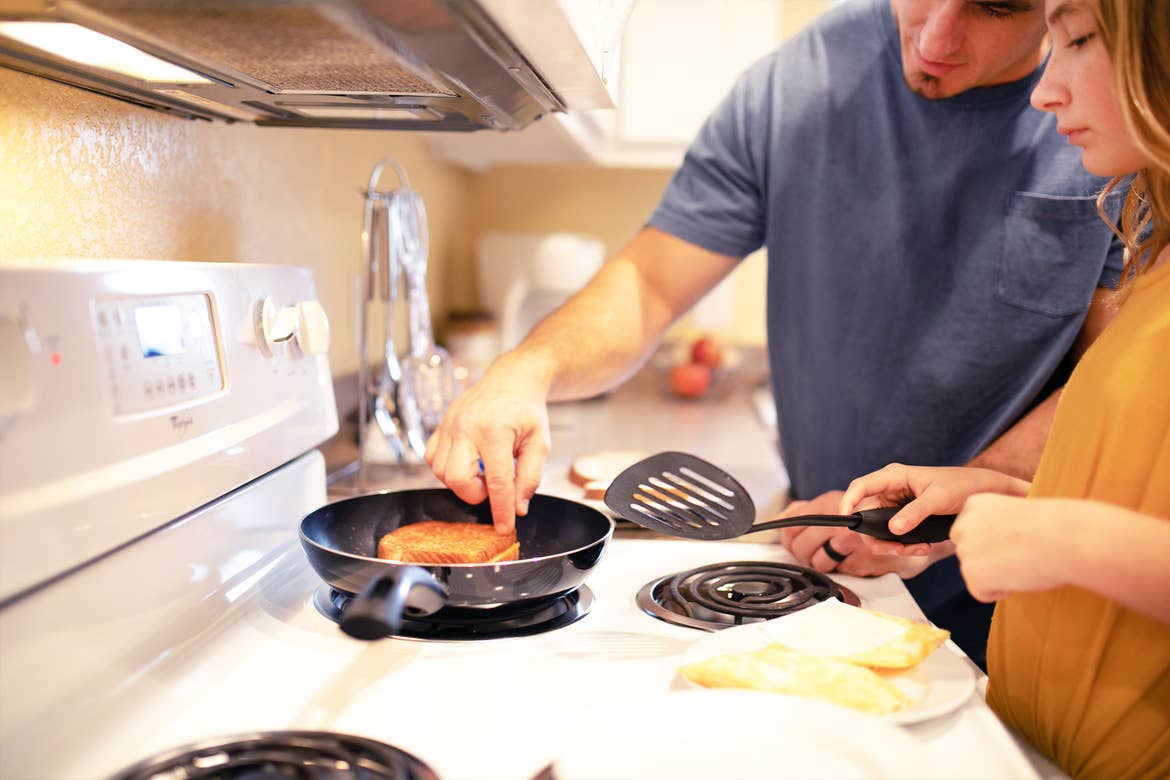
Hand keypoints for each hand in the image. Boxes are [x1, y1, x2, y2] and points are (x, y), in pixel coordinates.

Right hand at [425, 362, 550, 533]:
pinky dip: (446, 469)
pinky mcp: (440, 426)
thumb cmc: (527, 412)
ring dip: (461, 482)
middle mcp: (467, 427)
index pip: (497, 481)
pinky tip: (466, 462)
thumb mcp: (540, 443)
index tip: (504, 528)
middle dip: (475, 494)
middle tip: (491, 486)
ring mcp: (449, 425)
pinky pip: (432, 458)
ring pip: (440, 472)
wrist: (511, 380)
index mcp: (496, 431)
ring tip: (481, 471)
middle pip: (458, 479)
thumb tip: (518, 508)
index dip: (501, 510)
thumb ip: (530, 477)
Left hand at [776, 491, 929, 576]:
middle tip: (813, 553)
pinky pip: (840, 572)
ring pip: (818, 562)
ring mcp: (853, 540)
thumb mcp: (841, 505)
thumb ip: (809, 509)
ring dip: (824, 564)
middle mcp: (841, 519)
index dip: (787, 537)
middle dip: (803, 554)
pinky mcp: (864, 559)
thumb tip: (784, 517)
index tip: (789, 542)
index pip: (793, 522)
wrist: (918, 529)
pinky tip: (855, 559)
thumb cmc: (876, 518)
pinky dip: (846, 569)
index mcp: (832, 502)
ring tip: (836, 556)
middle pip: (800, 545)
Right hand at [838, 463, 1029, 556]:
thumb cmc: (962, 486)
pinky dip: (904, 545)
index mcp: (894, 476)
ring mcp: (897, 504)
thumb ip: (915, 513)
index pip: (860, 487)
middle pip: (866, 515)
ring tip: (917, 549)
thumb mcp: (938, 499)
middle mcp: (891, 490)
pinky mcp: (905, 517)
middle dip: (877, 537)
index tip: (846, 522)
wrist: (981, 492)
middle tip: (895, 549)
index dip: (847, 503)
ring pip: (879, 529)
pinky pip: (894, 534)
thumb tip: (894, 529)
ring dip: (893, 544)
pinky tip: (922, 547)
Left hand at [951, 493, 1072, 601]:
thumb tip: (994, 545)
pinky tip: (1020, 577)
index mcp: (975, 504)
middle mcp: (964, 524)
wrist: (1066, 538)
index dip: (992, 542)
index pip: (969, 531)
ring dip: (996, 575)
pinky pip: (981, 592)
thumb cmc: (1054, 526)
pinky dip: (1000, 592)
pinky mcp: (972, 574)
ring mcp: (965, 549)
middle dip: (987, 559)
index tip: (1015, 542)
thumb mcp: (1017, 513)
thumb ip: (997, 525)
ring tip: (1024, 563)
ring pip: (974, 572)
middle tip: (1019, 557)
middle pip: (967, 551)